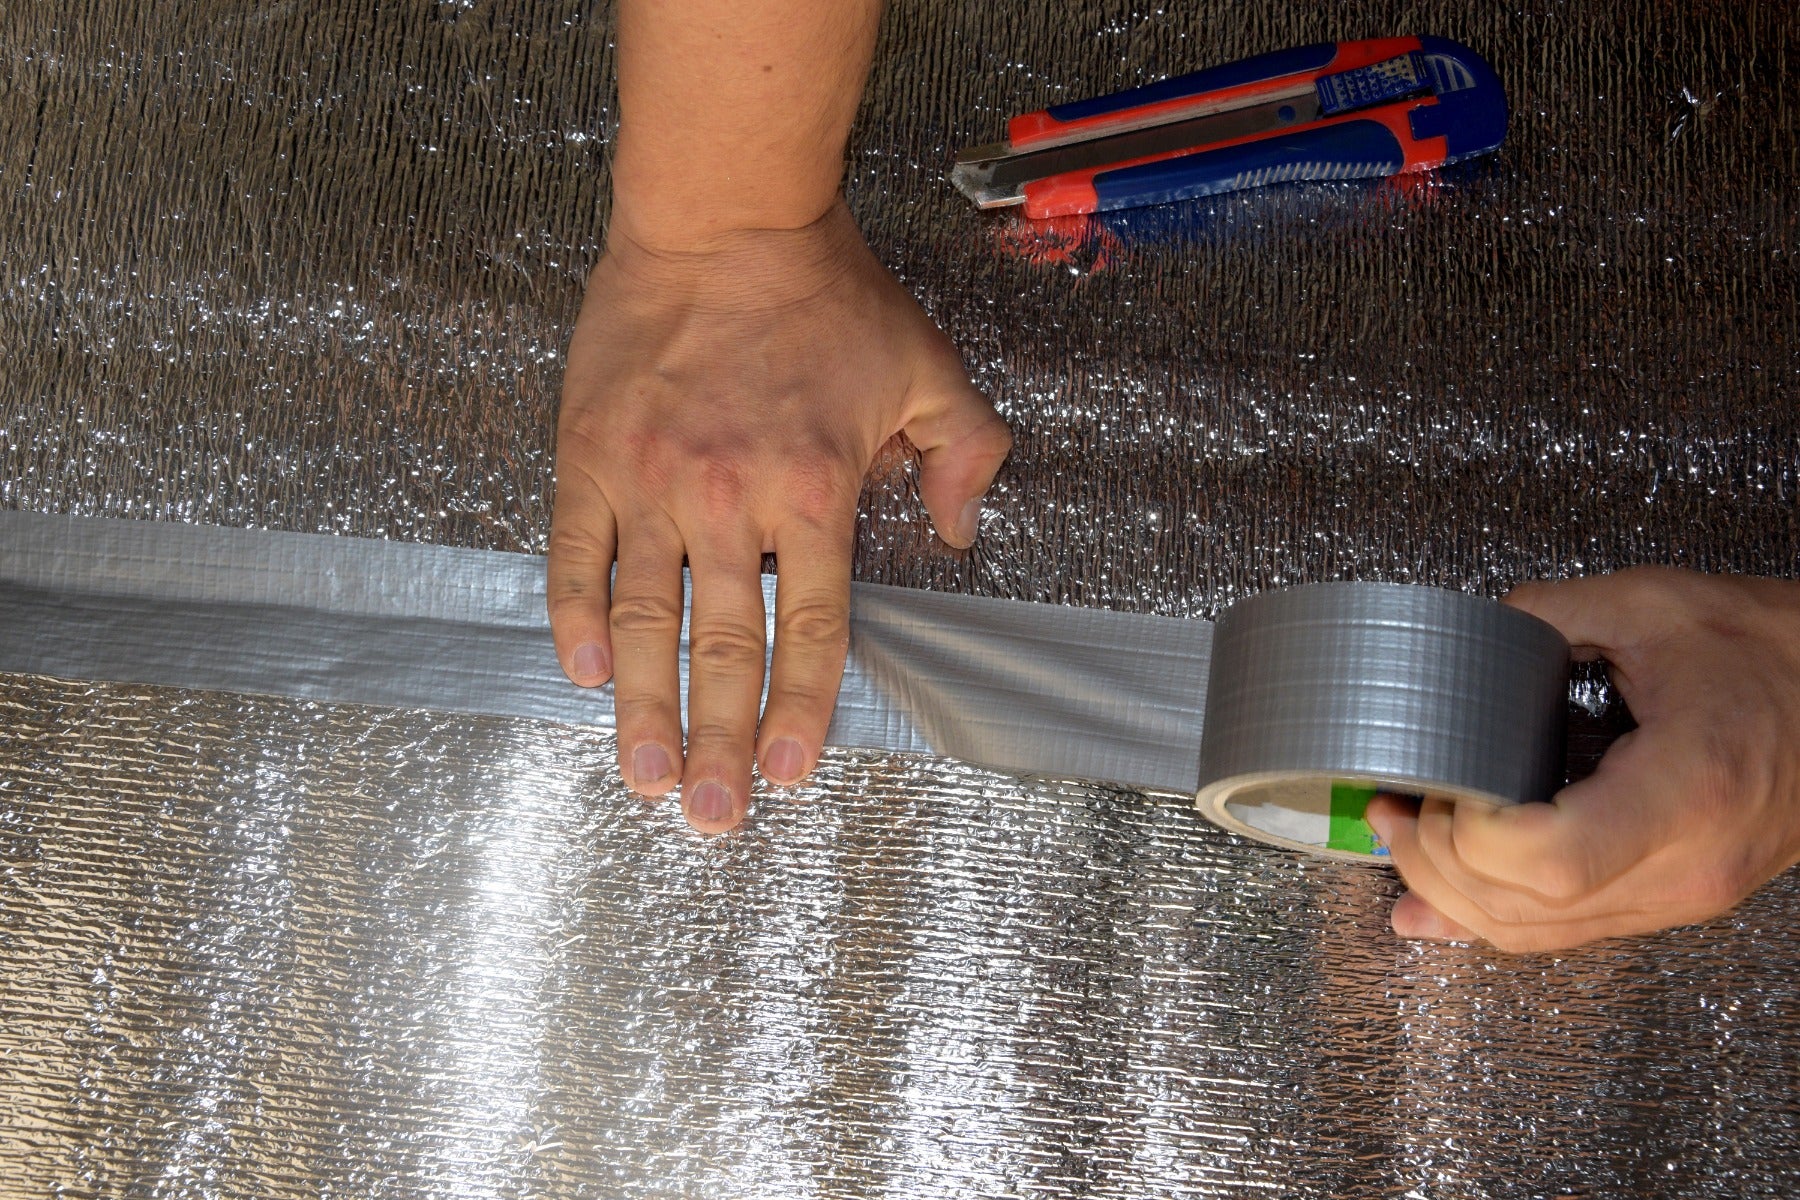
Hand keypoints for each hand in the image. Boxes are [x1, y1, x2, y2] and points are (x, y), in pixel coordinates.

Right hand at [547, 200, 1011, 833]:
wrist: (724, 216)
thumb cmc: (824, 293)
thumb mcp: (927, 367)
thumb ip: (965, 452)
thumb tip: (967, 531)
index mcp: (812, 489)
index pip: (811, 629)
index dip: (802, 710)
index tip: (792, 774)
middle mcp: (729, 498)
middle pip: (723, 645)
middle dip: (720, 742)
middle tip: (711, 816)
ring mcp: (650, 479)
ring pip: (643, 618)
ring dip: (642, 706)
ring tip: (644, 776)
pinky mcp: (590, 453)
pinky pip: (576, 554)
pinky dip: (574, 617)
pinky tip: (580, 673)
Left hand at [1366, 568, 1799, 951]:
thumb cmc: (1779, 654)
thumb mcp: (1657, 605)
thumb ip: (1549, 613)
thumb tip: (1468, 636)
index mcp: (1687, 791)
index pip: (1553, 860)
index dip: (1471, 836)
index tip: (1434, 786)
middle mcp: (1684, 864)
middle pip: (1527, 909)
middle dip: (1435, 862)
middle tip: (1391, 804)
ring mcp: (1678, 894)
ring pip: (1536, 936)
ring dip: (1450, 894)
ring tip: (1398, 835)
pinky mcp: (1667, 896)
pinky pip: (1563, 931)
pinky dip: (1487, 916)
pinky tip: (1432, 904)